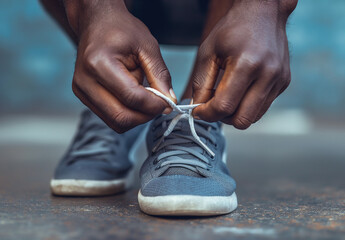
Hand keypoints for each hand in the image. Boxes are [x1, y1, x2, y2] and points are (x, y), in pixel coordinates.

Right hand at [65, 0, 175, 132]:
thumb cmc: (121, 29)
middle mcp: (85, 81)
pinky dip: (127, 113)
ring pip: (116, 122)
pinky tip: (133, 97)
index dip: (154, 105)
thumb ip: (160, 74)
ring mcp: (81, 90)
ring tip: (144, 96)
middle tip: (159, 104)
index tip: (168, 102)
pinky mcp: (83, 96)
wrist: (96, 22)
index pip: (132, 98)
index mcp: (99, 63)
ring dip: (136, 116)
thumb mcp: (147, 46)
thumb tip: (169, 100)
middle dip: (146, 115)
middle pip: (122, 117)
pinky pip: (109, 117)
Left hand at [192, 0, 296, 128]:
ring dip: (235, 114)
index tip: (198, 111)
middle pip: (242, 119)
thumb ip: (201, 84)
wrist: (263, 13)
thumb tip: (198, 108)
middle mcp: (267, 74)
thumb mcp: (208, 52)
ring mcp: (279, 80)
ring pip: (253, 117)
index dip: (207, 114)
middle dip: (222, 118)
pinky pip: (262, 107)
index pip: (224, 106)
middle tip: (212, 107)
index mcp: (246, 64)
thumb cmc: (232, 29)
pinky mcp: (284, 82)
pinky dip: (247, 106)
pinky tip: (240, 91)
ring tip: (225, 97)